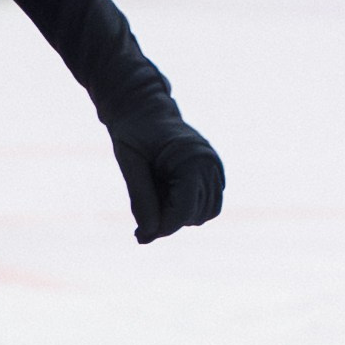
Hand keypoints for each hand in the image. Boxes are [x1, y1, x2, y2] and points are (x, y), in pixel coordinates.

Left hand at [106, 104, 224, 244]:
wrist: (143, 109)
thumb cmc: (133, 132)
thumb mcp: (129, 164)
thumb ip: (141, 199)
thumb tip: (149, 235)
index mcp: (192, 158)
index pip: (183, 211)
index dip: (161, 228)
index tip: (139, 235)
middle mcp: (209, 163)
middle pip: (195, 216)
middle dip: (169, 220)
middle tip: (144, 209)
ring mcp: (214, 166)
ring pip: (206, 213)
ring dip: (180, 214)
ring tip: (158, 194)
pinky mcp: (214, 170)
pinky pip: (209, 204)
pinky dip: (189, 207)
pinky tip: (169, 193)